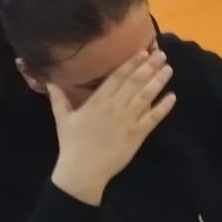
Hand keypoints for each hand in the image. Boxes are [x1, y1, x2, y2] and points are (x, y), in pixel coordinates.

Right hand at [48, 49, 176, 205]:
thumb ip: (58, 97)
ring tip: (168, 69)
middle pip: (135, 82)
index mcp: (98, 101)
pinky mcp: (138, 134)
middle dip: (149, 67)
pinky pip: (153, 118)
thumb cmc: (72, 143)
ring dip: (159, 82)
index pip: (118, 77)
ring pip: (147, 96)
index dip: (132, 63)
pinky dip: (164, 107)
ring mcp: (128, 120)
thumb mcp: (63, 118)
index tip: (143, 51)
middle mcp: (115, 107)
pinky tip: (172, 97)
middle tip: (161, 54)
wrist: (82, 171)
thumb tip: (49, 80)